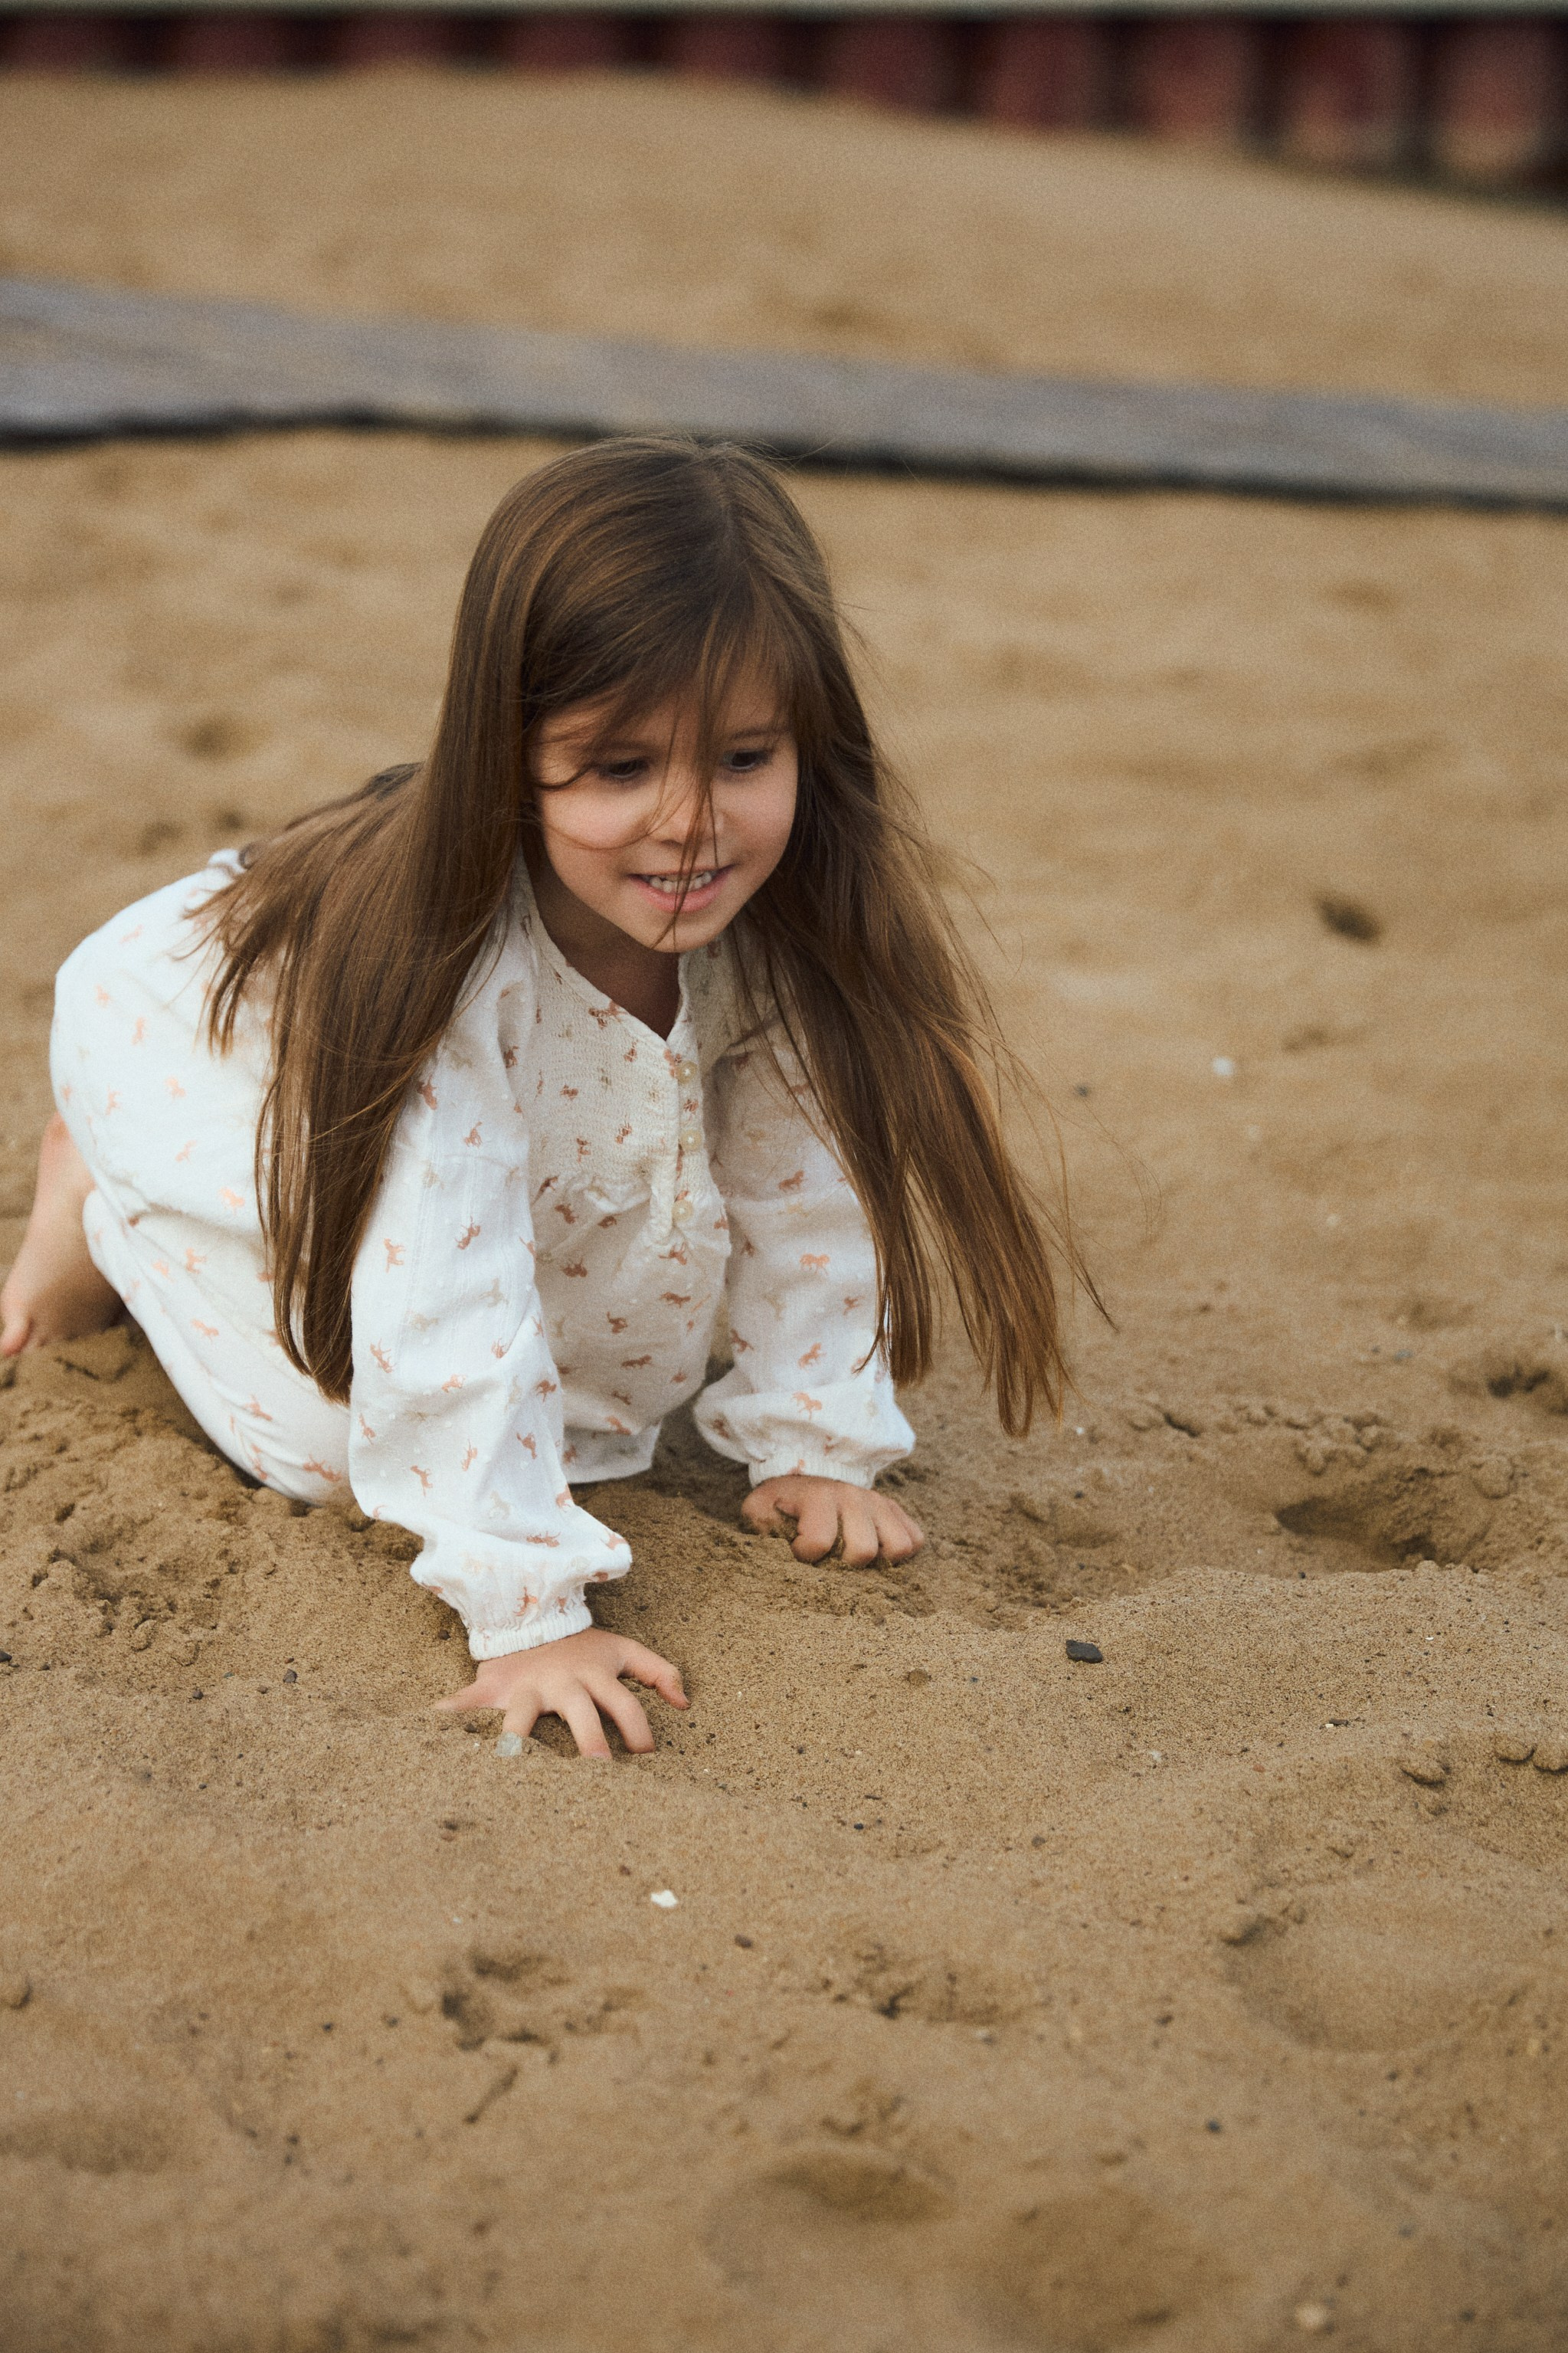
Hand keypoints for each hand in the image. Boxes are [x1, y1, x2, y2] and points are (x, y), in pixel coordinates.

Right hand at [435, 1627, 687, 1759]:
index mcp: (595, 1675)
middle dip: (591, 1745)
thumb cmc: (582, 1645)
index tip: (646, 1761)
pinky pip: (465, 1705)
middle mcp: (562, 1684)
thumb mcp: (622, 1649)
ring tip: (509, 1767)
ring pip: (520, 1718)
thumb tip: (686, 1702)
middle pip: (581, 1717)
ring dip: (515, 1741)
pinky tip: (431, 1733)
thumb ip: (658, 1671)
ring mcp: (524, 1688)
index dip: (640, 1734)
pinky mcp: (492, 1689)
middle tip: (598, 1777)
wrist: (531, 1612)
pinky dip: (448, 1719)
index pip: (626, 1707)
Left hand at [742, 1474, 923, 1565]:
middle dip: (844, 1564)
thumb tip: (775, 1549)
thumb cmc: (784, 1499)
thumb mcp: (760, 1506)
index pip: (817, 1542)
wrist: (810, 1472)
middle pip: (863, 1551)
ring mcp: (878, 1503)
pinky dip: (897, 1551)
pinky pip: (914, 1539)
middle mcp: (853, 1497)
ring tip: (854, 1556)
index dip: (805, 1555)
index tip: (799, 1551)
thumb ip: (760, 1525)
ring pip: (898, 1547)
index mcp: (818, 1497)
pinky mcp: (894, 1510)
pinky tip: (875, 1549)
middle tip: (831, 1558)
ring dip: (878, 1559)